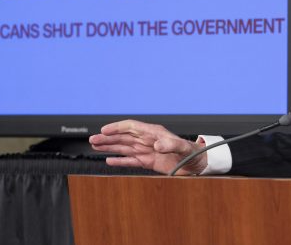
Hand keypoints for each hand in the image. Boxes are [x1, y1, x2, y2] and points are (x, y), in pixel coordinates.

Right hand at [89, 120, 206, 174]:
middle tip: (93, 139)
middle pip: (124, 137)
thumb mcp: (183, 147)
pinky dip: (120, 160)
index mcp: (154, 133)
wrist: (198, 164)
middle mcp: (148, 140)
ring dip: (110, 147)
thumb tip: (158, 145)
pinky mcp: (148, 162)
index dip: (117, 127)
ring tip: (96, 145)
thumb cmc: (192, 153)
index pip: (131, 127)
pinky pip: (131, 160)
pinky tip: (109, 160)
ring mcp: (147, 151)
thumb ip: (171, 144)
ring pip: (124, 147)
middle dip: (108, 137)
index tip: (104, 130)